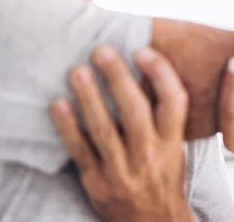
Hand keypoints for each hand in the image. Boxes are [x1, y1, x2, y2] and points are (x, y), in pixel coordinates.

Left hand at [49, 46, 192, 221]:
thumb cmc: (163, 178)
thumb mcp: (175, 148)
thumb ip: (164, 118)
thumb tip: (146, 72)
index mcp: (173, 144)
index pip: (173, 102)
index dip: (160, 74)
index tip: (143, 50)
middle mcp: (150, 155)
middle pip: (135, 111)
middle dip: (118, 78)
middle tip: (102, 50)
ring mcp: (122, 171)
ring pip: (105, 129)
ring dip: (90, 97)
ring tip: (77, 70)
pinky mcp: (97, 183)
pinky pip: (81, 151)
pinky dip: (68, 127)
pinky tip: (58, 104)